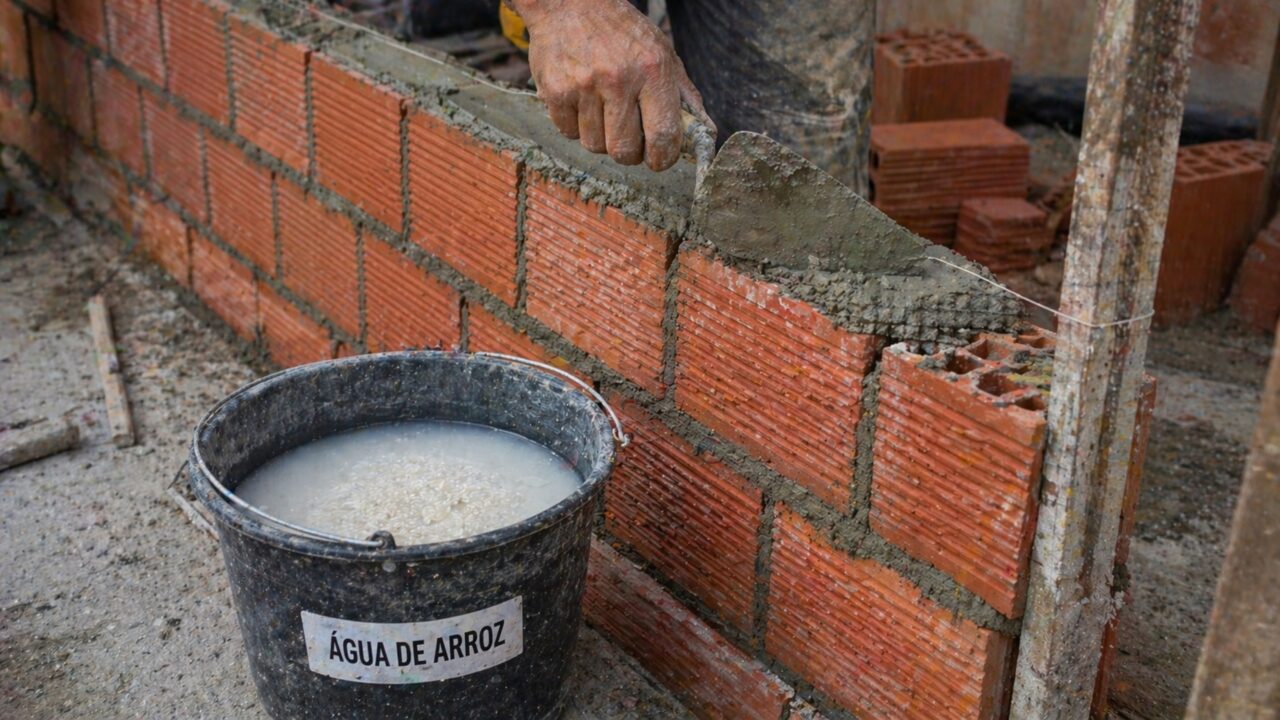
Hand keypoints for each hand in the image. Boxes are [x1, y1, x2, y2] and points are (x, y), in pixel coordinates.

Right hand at [510, 0, 708, 170]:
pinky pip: (568, 133)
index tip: (658, 159)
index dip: (661, 158)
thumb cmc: (621, 32)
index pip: (663, 136)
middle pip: (625, 151)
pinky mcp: (555, 91)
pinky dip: (575, 125)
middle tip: (628, 136)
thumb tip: (704, 133)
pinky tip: (580, 101)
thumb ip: (683, 95)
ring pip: (594, 146)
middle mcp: (619, 79)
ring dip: (600, 136)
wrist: (569, 3)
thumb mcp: (662, 52)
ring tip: (601, 108)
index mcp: (653, 70)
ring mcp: (584, 86)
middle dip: (629, 152)